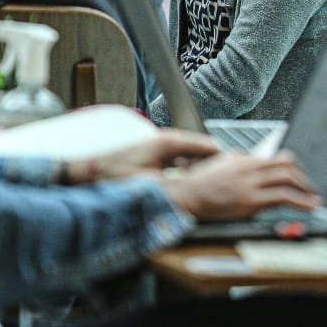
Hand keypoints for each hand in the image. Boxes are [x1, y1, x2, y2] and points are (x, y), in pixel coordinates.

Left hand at [62, 131, 219, 184]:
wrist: (86, 173)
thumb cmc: (114, 176)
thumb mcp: (152, 183)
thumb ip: (182, 183)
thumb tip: (202, 187)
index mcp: (169, 141)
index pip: (207, 146)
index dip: (225, 160)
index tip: (239, 170)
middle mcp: (166, 139)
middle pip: (201, 150)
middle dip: (215, 165)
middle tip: (230, 180)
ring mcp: (159, 145)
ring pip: (190, 155)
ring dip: (201, 168)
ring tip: (214, 184)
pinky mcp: (153, 153)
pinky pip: (178, 160)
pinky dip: (187, 170)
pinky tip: (189, 185)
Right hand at [161, 150, 321, 221]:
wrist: (185, 195)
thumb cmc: (199, 183)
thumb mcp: (220, 163)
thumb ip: (238, 160)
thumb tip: (252, 159)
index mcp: (244, 159)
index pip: (279, 158)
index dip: (295, 168)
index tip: (301, 177)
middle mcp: (250, 168)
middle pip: (288, 166)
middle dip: (304, 179)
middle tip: (311, 190)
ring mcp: (250, 184)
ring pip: (288, 180)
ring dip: (306, 190)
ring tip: (315, 200)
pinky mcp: (249, 202)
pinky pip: (282, 198)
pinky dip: (301, 202)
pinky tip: (309, 207)